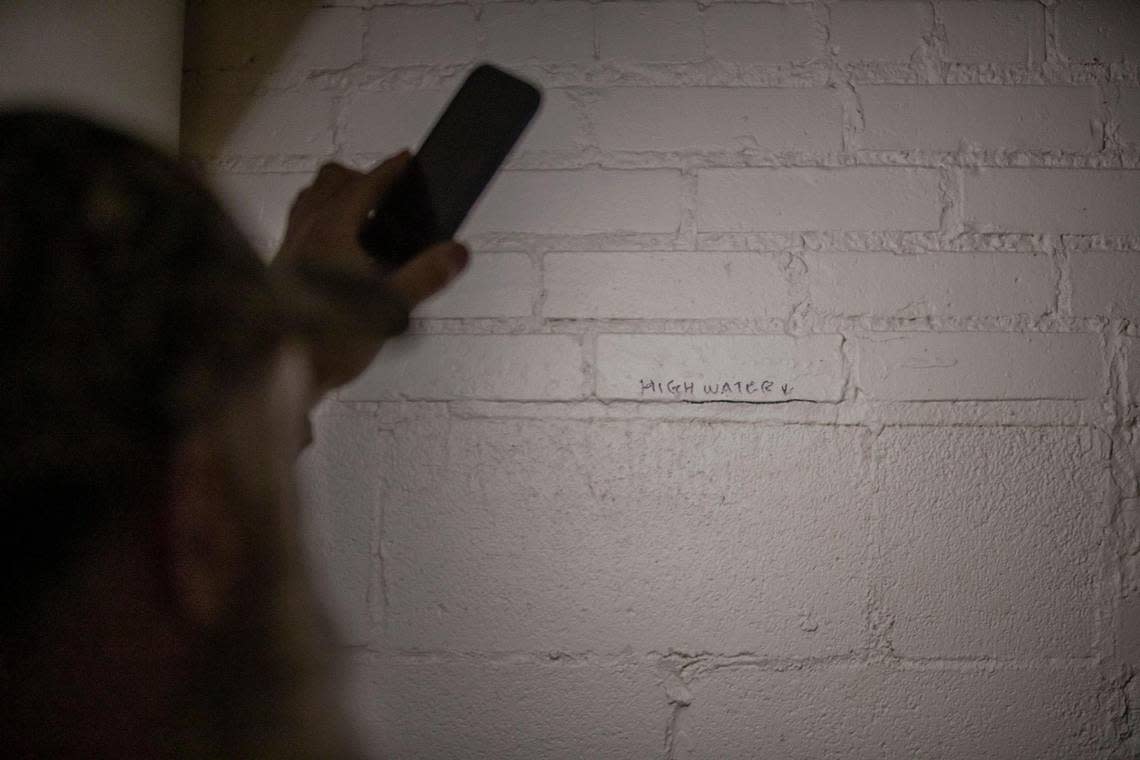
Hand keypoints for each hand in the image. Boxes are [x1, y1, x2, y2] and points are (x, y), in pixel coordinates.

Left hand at [273, 152, 468, 391]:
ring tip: (360, 213)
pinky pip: (298, 224)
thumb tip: (457, 252)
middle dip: (360, 178)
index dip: (391, 170)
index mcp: (332, 230)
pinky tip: (334, 247)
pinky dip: (318, 219)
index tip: (407, 160)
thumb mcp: (389, 308)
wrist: (278, 372)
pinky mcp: (279, 268)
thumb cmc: (328, 340)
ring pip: (310, 199)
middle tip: (386, 194)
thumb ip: (426, 277)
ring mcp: (288, 247)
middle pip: (331, 180)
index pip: (366, 185)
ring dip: (334, 195)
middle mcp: (305, 231)